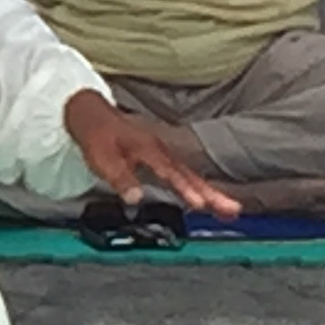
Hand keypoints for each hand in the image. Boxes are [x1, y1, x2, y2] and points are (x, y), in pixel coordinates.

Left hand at [63, 90, 240, 219]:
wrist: (92, 114)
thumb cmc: (97, 135)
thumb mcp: (101, 159)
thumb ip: (120, 178)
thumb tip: (135, 198)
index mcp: (149, 150)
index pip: (171, 173)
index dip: (185, 189)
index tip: (200, 204)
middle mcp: (161, 152)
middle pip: (191, 176)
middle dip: (212, 194)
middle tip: (232, 209)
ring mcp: (164, 155)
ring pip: (192, 176)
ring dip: (211, 192)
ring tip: (230, 210)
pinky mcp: (163, 159)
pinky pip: (185, 175)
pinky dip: (199, 187)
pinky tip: (208, 199)